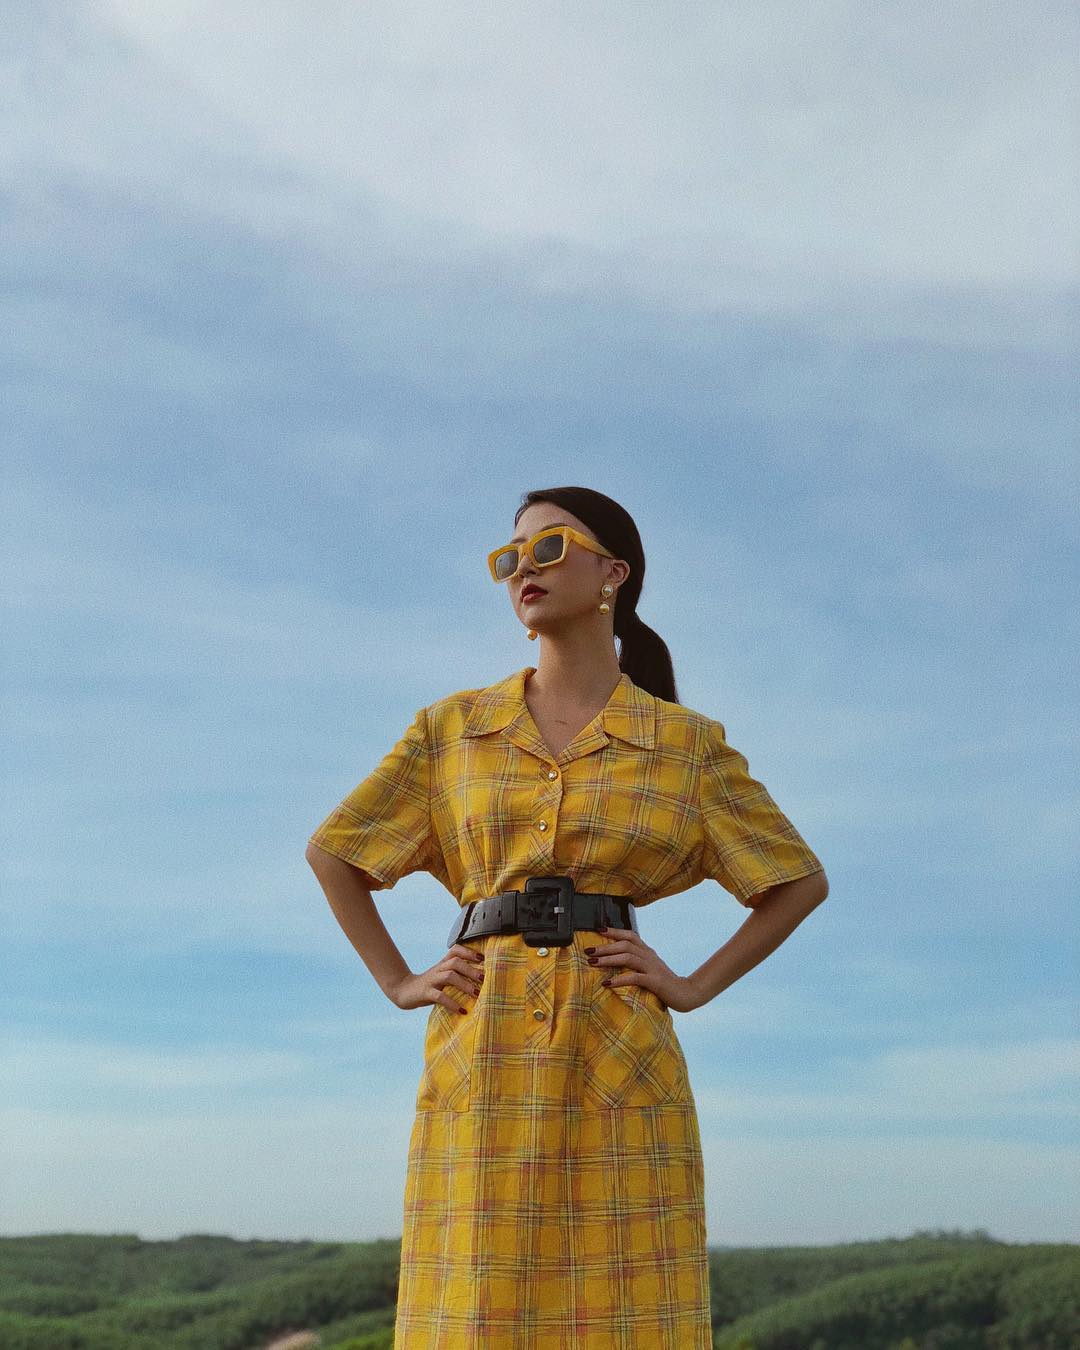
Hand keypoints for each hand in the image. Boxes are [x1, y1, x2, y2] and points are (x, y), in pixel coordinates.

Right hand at [391, 943, 484, 1013]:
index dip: (469, 952)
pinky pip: (439, 996)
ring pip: (449, 976)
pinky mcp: (425, 993)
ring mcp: (431, 980)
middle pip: (455, 962)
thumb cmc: (429, 985)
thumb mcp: (442, 977)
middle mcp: (438, 969)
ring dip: (465, 984)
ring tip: (477, 994)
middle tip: (484, 979)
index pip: (455, 950)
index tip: (483, 958)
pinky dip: (452, 1003)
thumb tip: (482, 981)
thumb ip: (457, 975)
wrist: (403, 991)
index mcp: (443, 964)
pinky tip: (462, 1011)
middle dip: (471, 969)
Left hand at [585, 927, 702, 1012]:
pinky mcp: (655, 982)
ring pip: (628, 957)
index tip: (598, 930)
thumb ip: (636, 963)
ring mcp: (653, 968)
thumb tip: (614, 960)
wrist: (686, 994)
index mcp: (647, 952)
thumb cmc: (664, 983)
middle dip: (605, 947)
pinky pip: (634, 977)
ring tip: (593, 963)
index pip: (630, 935)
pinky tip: (607, 983)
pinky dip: (619, 979)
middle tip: (588, 951)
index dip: (614, 931)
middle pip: (625, 945)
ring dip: (608, 959)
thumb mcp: (649, 969)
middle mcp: (649, 956)